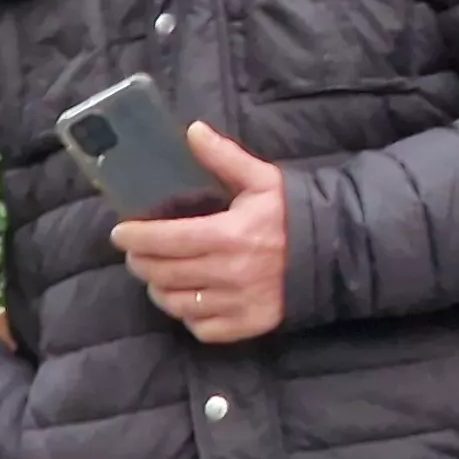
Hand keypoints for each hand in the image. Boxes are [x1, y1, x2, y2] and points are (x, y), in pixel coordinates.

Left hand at [112, 124, 288, 343]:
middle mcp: (230, 273)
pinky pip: (200, 328)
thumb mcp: (262, 180)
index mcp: (229, 235)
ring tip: (158, 276)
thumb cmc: (292, 215)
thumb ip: (224, 157)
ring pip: (176, 303)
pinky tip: (189, 298)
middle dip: (141, 262)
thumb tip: (193, 131)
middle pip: (163, 273)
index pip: (165, 240)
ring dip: (159, 289)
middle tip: (137, 252)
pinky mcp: (247, 324)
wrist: (336, 253)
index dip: (135, 238)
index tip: (121, 233)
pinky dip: (188, 316)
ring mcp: (238, 302)